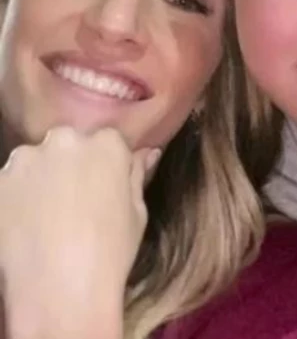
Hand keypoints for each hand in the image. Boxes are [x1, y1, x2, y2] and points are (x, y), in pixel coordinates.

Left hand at [0, 126, 160, 338]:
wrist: (60, 290)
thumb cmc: (111, 251)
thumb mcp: (137, 212)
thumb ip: (136, 176)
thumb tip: (147, 153)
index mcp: (106, 144)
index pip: (107, 141)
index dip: (107, 166)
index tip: (105, 189)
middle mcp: (64, 142)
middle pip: (67, 145)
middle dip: (71, 165)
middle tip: (75, 201)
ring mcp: (25, 161)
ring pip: (34, 162)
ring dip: (40, 178)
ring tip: (46, 216)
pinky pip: (9, 184)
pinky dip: (15, 199)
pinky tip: (26, 226)